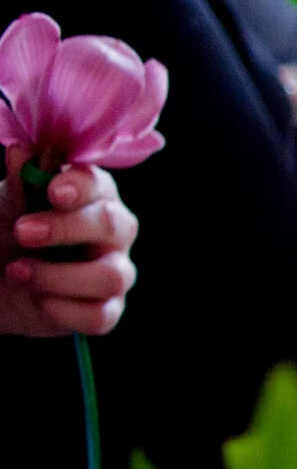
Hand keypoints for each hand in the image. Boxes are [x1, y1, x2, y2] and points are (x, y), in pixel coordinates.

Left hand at [0, 155, 137, 336]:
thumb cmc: (7, 233)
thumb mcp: (7, 205)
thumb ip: (20, 183)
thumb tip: (21, 152)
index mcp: (92, 198)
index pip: (100, 186)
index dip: (80, 188)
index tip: (52, 192)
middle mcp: (112, 235)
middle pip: (114, 226)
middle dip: (66, 229)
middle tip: (22, 232)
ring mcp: (113, 273)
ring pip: (110, 276)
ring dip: (58, 275)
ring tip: (18, 271)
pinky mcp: (106, 311)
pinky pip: (99, 315)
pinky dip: (63, 309)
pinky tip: (38, 300)